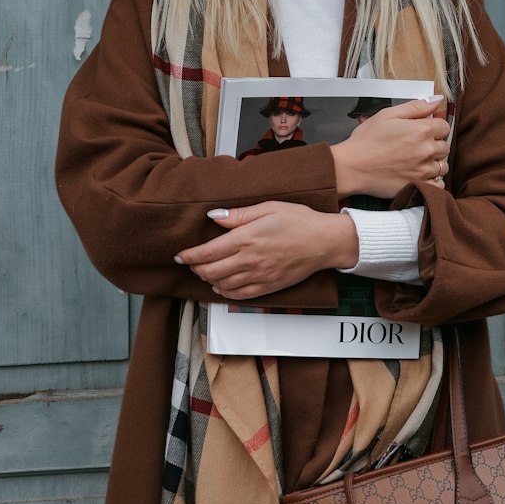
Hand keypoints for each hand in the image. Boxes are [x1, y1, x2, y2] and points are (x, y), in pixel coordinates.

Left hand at [174, 202, 358, 298]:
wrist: (325, 242)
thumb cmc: (299, 220)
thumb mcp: (268, 207)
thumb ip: (238, 215)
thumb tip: (213, 217)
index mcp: (247, 238)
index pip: (207, 252)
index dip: (189, 256)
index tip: (179, 255)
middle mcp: (250, 260)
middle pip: (210, 271)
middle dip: (195, 268)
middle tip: (190, 262)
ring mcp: (259, 276)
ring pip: (222, 285)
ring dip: (208, 280)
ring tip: (204, 272)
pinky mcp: (268, 287)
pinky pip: (239, 295)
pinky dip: (225, 292)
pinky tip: (221, 286)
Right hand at [331, 97, 449, 199]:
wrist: (352, 167)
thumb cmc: (366, 141)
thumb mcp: (387, 115)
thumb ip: (416, 107)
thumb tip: (437, 100)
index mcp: (422, 130)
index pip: (444, 126)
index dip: (434, 127)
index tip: (422, 130)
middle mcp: (427, 150)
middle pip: (444, 146)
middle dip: (434, 144)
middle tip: (415, 146)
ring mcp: (424, 170)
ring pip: (442, 166)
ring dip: (434, 162)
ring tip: (416, 161)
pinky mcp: (419, 185)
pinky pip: (438, 184)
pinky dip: (433, 180)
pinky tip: (419, 175)